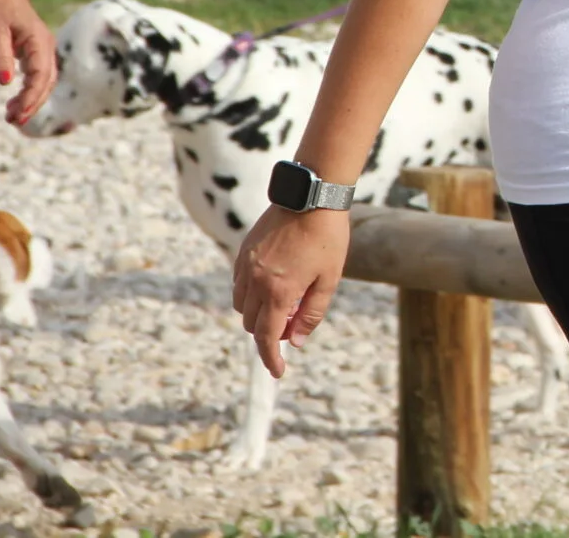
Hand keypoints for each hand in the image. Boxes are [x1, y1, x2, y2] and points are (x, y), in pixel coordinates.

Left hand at [0, 0, 55, 124]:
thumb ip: (1, 57)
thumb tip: (5, 84)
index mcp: (40, 42)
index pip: (41, 76)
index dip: (32, 96)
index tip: (19, 113)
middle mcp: (47, 48)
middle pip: (47, 83)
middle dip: (33, 104)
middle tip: (15, 122)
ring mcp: (44, 52)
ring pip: (44, 83)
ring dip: (32, 101)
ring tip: (12, 117)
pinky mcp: (37, 55)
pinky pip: (38, 78)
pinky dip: (29, 93)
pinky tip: (15, 103)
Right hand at [232, 205, 351, 376]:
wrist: (311, 197)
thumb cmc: (328, 239)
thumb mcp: (329, 279)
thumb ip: (312, 314)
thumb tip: (295, 341)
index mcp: (279, 292)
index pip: (267, 338)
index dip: (271, 359)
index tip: (279, 371)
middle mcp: (256, 282)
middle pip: (251, 324)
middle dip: (268, 333)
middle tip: (291, 326)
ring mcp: (246, 266)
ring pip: (241, 305)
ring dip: (257, 313)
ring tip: (285, 301)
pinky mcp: (243, 252)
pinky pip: (239, 283)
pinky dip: (251, 293)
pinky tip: (273, 283)